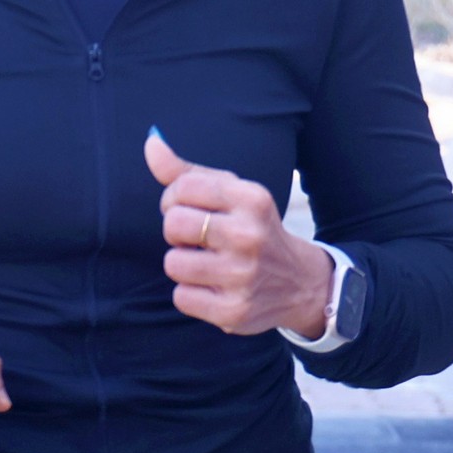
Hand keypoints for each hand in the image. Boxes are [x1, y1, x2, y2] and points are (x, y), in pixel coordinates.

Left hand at [147, 132, 335, 336]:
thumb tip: (151, 142)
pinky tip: (213, 288)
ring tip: (206, 264)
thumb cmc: (253, 230)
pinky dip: (190, 293)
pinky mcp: (234, 310)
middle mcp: (249, 235)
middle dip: (176, 232)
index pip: (183, 188)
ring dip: (182, 264)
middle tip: (196, 239)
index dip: (174, 199)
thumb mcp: (232, 194)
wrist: (300, 284)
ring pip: (173, 263)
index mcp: (251, 199)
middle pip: (173, 224)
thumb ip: (187, 172)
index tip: (189, 209)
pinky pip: (181, 296)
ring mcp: (242, 275)